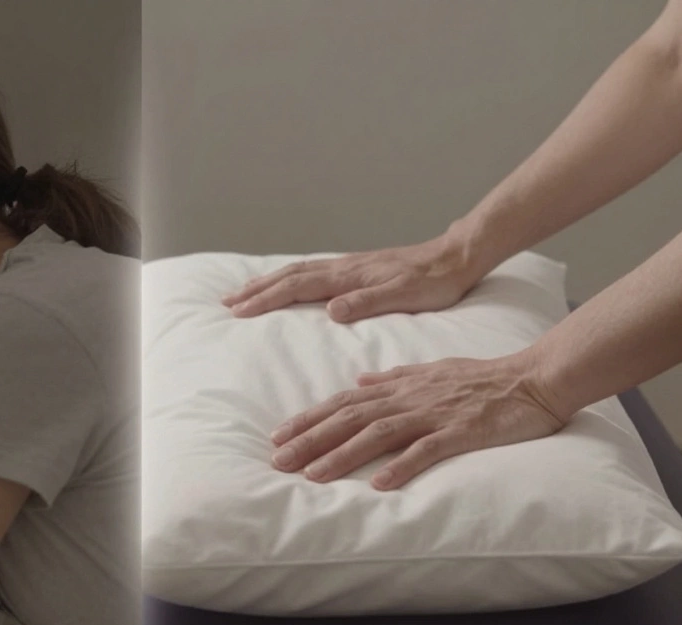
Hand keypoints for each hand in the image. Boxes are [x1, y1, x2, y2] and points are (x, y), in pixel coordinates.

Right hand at [222, 235, 485, 320]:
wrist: (456, 257)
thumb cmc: (433, 283)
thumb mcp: (403, 296)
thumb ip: (366, 303)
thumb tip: (330, 310)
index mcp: (349, 276)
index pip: (297, 287)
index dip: (266, 299)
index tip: (238, 310)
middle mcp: (343, 268)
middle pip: (289, 276)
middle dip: (256, 289)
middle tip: (226, 302)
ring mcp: (348, 267)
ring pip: (298, 272)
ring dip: (267, 282)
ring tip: (244, 292)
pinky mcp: (356, 269)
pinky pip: (311, 272)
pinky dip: (288, 278)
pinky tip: (286, 284)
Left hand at [271, 350, 568, 489]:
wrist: (534, 378)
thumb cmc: (483, 378)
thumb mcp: (431, 371)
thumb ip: (393, 377)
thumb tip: (358, 380)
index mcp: (400, 386)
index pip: (344, 402)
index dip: (309, 418)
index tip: (277, 436)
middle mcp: (409, 398)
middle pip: (350, 418)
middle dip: (311, 439)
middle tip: (278, 461)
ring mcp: (434, 414)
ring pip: (378, 433)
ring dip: (342, 454)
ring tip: (313, 476)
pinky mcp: (461, 431)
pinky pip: (426, 450)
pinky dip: (401, 466)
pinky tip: (379, 485)